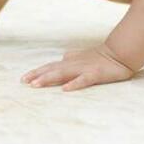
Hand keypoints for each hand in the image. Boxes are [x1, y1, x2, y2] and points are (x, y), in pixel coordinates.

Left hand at [20, 44, 134, 91]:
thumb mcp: (83, 57)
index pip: (50, 66)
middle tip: (24, 82)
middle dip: (37, 76)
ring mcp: (84, 69)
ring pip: (63, 74)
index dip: (37, 72)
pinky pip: (83, 80)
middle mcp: (74, 64)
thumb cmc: (100, 56)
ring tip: (36, 85)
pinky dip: (74, 84)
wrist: (119, 53)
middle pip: (52, 70)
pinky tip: (65, 89)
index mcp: (70, 62)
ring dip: (49, 79)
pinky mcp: (95, 74)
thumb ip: (72, 57)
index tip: (23, 79)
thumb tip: (62, 57)